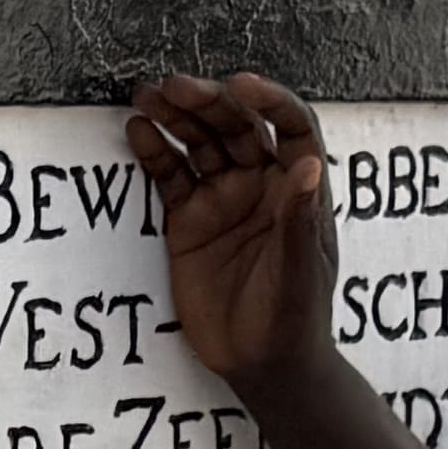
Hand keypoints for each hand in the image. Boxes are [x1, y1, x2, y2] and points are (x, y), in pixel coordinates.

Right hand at [125, 72, 336, 399]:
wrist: (260, 363)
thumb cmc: (294, 318)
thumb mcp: (299, 272)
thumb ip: (298, 219)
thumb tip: (309, 166)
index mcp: (297, 188)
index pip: (290, 127)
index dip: (269, 101)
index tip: (241, 85)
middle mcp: (260, 183)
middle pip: (237, 127)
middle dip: (208, 103)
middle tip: (176, 87)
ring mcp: (222, 198)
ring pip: (200, 144)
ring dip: (176, 117)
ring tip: (147, 96)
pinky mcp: (189, 219)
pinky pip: (170, 177)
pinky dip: (153, 153)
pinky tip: (138, 131)